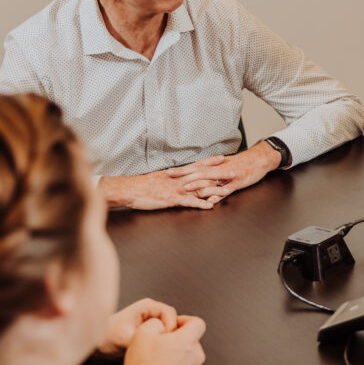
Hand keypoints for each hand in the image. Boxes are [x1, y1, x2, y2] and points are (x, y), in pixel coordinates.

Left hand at [98, 298, 177, 354]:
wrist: (98, 344)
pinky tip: (157, 353)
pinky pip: (164, 335)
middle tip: (165, 348)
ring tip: (161, 351)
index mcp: (147, 306)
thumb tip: (158, 344)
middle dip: (171, 335)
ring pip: (169, 329)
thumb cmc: (107, 337)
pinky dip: (163, 343)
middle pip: (173, 321)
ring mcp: (152, 321)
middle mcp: (152, 311)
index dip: (171, 326)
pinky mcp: (152, 331)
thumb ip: (142, 340)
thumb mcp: (125, 338)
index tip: (167, 340)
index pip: (170, 313)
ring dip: (167, 340)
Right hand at [99, 169, 224, 210]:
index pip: (196, 165)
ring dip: (214, 189)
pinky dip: (199, 204)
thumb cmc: (142, 185)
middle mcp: (178, 179)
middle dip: (219, 174)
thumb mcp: (159, 178)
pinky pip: (188, 202)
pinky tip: (210, 206)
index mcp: (176, 174)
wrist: (129, 189)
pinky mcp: (170, 200)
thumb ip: (171, 177)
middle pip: (202, 175)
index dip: (210, 162)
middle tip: (234, 171)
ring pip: (198, 188)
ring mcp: (175, 189)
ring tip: (228, 189)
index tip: (223, 158)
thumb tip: (178, 176)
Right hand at [123, 314, 206, 364]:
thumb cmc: (141, 364)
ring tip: (161, 361)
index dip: (186, 321)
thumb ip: (156, 322)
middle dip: (180, 340)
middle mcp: (196, 357)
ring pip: (190, 358)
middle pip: (193, 342)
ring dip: (180, 357)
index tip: (175, 326)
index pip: (198, 323)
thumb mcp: (142, 333)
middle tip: (162, 345)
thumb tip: (162, 325)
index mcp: (188, 341)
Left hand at [165, 141, 280, 199]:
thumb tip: (199, 174)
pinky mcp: (236, 183)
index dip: (181, 169)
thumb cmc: (243, 163)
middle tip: (170, 177)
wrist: (259, 159)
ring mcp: (227, 177)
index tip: (168, 171)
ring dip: (197, 185)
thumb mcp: (226, 165)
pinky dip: (216, 196)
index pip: (195, 167)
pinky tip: (210, 201)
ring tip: (186, 189)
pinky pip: (225, 191)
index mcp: (215, 166)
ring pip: (210, 181)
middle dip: (183, 175)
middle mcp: (219, 170)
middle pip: (198, 172)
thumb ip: (213, 171)